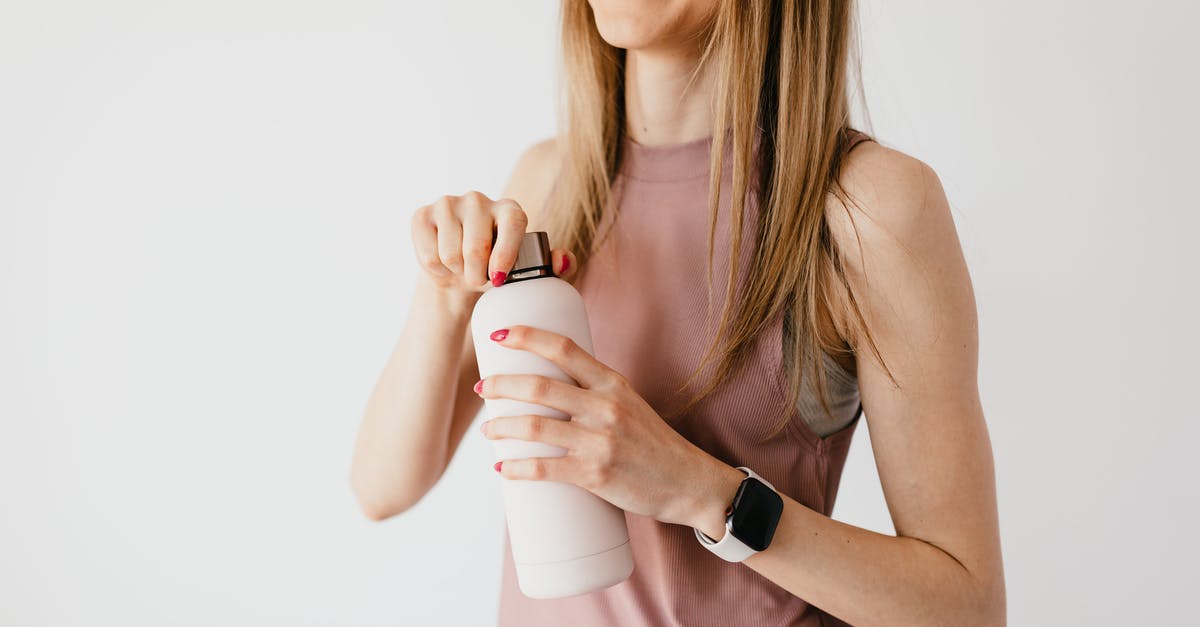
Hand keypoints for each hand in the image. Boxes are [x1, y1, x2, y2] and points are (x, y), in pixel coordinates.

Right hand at [410, 191, 575, 294]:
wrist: (458, 272)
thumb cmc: (497, 268)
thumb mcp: (527, 270)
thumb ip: (552, 265)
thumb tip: (562, 261)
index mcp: (509, 209)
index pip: (513, 222)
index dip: (507, 252)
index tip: (500, 278)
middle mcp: (478, 199)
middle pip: (476, 246)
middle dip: (477, 275)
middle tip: (479, 280)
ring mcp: (447, 204)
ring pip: (450, 253)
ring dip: (456, 273)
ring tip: (462, 270)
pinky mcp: (422, 215)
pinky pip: (428, 254)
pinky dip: (436, 269)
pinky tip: (443, 264)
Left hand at [474, 325, 745, 536]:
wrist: (688, 482)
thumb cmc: (652, 444)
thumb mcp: (628, 404)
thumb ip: (593, 392)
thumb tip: (546, 387)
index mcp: (612, 383)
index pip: (563, 348)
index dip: (526, 337)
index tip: (499, 336)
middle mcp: (606, 407)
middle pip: (539, 387)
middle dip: (501, 385)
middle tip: (482, 389)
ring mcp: (601, 441)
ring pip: (536, 426)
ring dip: (502, 427)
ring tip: (488, 431)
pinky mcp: (596, 475)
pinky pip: (545, 468)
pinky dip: (517, 468)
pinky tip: (502, 468)